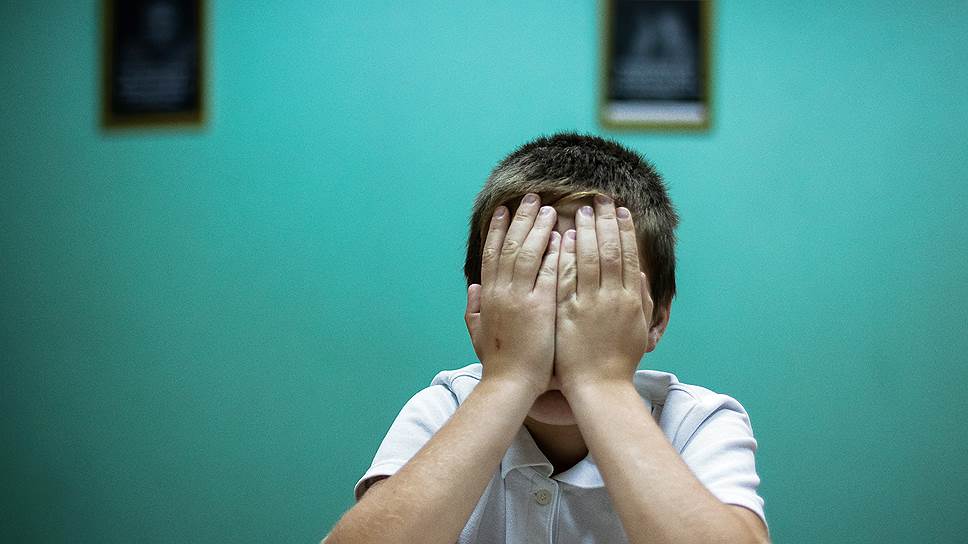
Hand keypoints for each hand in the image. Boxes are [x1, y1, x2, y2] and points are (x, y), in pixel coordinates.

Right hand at [464, 194, 560, 396]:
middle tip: (530, 196)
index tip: (504, 209)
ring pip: (527, 253)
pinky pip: (548, 273)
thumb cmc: (498, 364)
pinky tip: (563, 235)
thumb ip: (473, 310)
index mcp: (487, 296)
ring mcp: (519, 298)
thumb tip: (473, 288)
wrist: (510, 385)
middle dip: (519, 218)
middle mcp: (500, 292)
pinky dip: (554, 253)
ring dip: (536, 228)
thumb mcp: (477, 334)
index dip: (496, 229)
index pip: (491, 253)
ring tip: (547, 207)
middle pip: (509, 245)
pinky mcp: (540, 308)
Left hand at [554, 195, 651, 393]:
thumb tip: (643, 274)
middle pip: (611, 250)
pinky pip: (569, 278)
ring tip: (581, 209)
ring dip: (587, 231)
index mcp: (633, 300)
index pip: (630, 256)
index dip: (625, 230)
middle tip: (599, 198)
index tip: (620, 210)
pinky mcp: (570, 313)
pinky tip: (566, 237)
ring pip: (590, 259)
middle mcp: (615, 298)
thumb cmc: (620, 361)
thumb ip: (643, 300)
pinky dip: (568, 256)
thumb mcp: (640, 329)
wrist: (601, 388)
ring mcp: (592, 304)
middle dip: (606, 222)